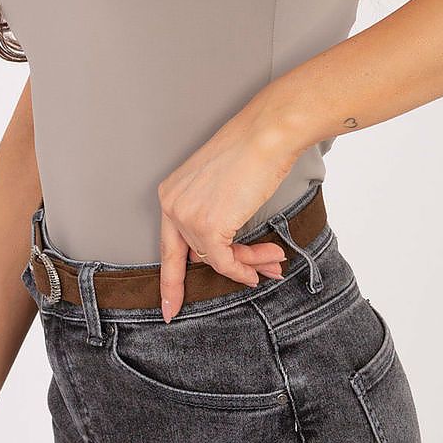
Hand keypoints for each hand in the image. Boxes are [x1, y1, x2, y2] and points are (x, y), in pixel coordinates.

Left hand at [157, 94, 300, 321]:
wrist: (266, 135)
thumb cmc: (251, 151)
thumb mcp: (219, 187)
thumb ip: (213, 217)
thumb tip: (224, 253)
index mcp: (170, 193)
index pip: (168, 246)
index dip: (169, 281)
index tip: (169, 306)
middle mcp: (171, 205)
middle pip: (197, 254)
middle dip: (232, 268)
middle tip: (253, 280)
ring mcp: (187, 217)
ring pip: (216, 258)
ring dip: (249, 262)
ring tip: (274, 261)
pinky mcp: (208, 227)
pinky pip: (225, 262)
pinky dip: (245, 269)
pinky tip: (263, 268)